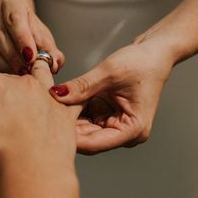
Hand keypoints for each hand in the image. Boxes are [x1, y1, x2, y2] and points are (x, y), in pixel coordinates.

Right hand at [0, 0, 64, 73]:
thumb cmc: (29, 30)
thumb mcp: (41, 34)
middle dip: (14, 55)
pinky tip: (8, 76)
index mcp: (11, 1)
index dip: (23, 39)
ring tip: (19, 74)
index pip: (15, 19)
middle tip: (27, 70)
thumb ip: (50, 48)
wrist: (8, 23)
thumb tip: (55, 63)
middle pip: (0, 34)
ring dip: (5, 64)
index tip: (32, 56)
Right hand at [0, 59, 80, 180]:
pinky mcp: (66, 112)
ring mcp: (46, 96)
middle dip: (1, 74)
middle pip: (9, 71)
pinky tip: (68, 96)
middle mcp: (21, 83)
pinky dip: (68, 95)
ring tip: (32, 73)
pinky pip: (71, 97)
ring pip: (41, 74)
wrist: (34, 172)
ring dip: (35, 73)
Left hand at [49, 41, 174, 154]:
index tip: (49, 130)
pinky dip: (74, 109)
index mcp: (132, 130)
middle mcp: (125, 133)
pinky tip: (60, 101)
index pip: (95, 143)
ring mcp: (115, 125)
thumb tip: (55, 95)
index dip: (71, 138)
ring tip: (49, 107)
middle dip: (67, 127)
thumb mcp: (109, 73)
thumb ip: (81, 87)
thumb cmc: (142, 63)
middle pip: (88, 139)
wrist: (154, 53)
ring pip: (84, 129)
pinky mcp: (107, 116)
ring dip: (69, 117)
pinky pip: (86, 118)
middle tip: (43, 116)